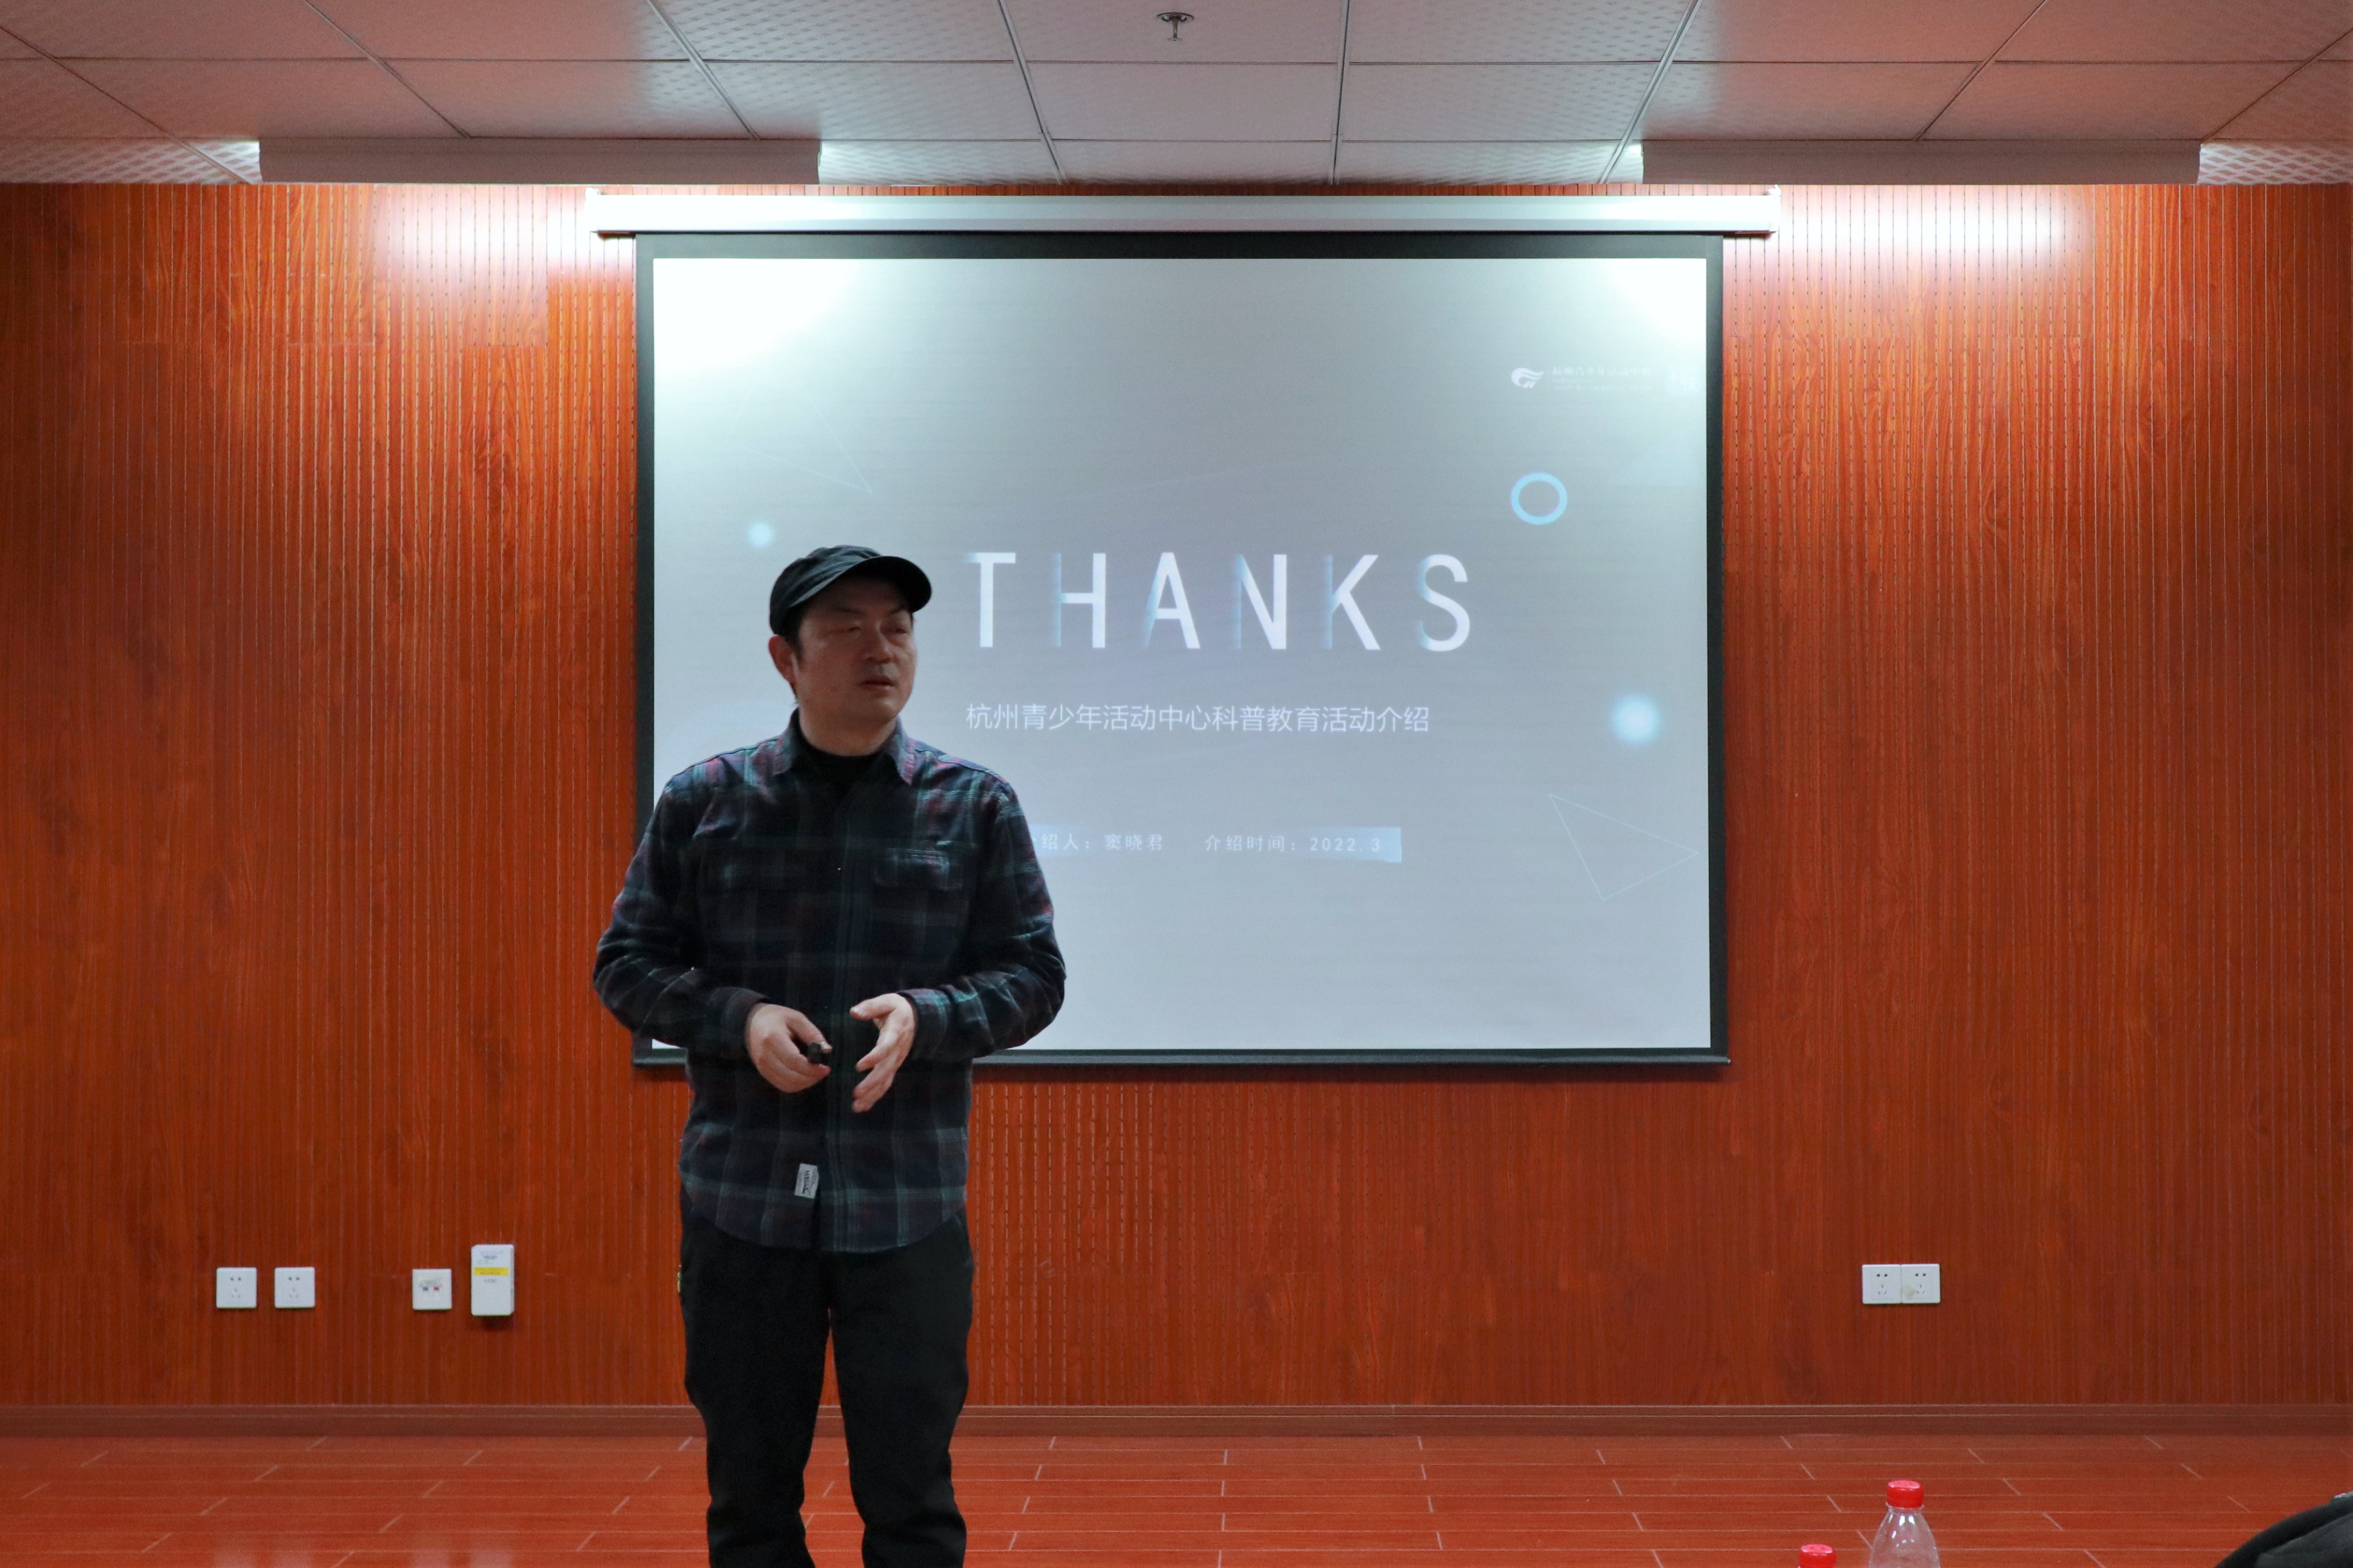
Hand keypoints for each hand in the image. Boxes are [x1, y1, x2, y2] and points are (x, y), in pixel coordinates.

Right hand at [745, 1003, 829, 1094]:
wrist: (752, 1023)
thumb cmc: (777, 1018)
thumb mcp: (796, 1018)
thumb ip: (812, 1033)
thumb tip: (827, 1049)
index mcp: (773, 1038)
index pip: (794, 1061)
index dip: (812, 1069)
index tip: (826, 1068)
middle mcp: (765, 1056)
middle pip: (791, 1077)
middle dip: (811, 1078)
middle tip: (823, 1071)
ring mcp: (762, 1066)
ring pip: (787, 1085)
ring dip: (805, 1083)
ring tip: (815, 1074)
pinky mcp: (763, 1073)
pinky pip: (782, 1085)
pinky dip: (796, 1085)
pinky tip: (805, 1076)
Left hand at [848, 993, 915, 1112]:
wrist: (916, 1017)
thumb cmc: (897, 1009)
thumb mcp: (887, 1001)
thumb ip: (870, 1007)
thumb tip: (854, 1012)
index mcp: (895, 1033)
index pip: (886, 1047)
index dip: (874, 1058)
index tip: (859, 1066)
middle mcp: (897, 1051)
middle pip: (886, 1070)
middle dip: (871, 1083)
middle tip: (856, 1093)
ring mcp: (896, 1061)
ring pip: (886, 1081)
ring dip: (872, 1094)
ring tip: (857, 1106)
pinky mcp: (893, 1066)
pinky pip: (885, 1083)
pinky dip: (875, 1096)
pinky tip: (863, 1106)